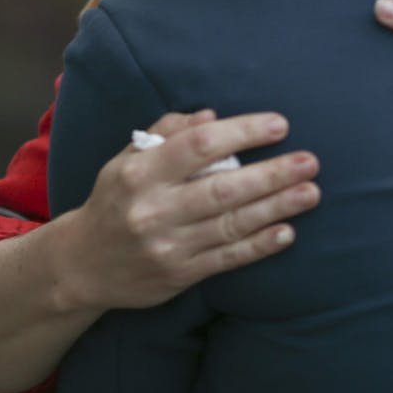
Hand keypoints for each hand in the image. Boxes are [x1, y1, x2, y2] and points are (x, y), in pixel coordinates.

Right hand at [56, 109, 320, 311]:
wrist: (82, 265)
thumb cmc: (116, 199)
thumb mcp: (127, 159)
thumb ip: (167, 132)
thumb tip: (212, 116)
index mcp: (140, 173)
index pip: (199, 146)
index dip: (242, 132)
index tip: (279, 125)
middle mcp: (153, 210)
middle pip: (223, 189)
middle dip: (272, 174)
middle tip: (310, 161)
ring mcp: (167, 246)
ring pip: (231, 225)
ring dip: (277, 208)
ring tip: (310, 192)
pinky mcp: (179, 276)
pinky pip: (228, 258)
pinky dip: (260, 245)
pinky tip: (287, 231)